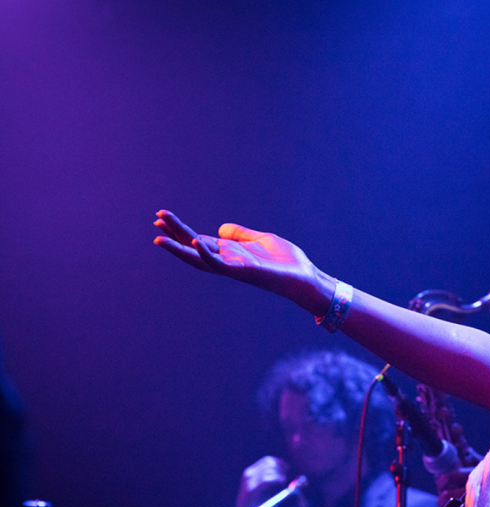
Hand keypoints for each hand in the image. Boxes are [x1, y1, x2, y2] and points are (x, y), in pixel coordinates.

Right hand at [153, 210, 330, 314]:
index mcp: (231, 252)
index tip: (162, 218)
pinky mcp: (242, 272)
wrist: (305, 276)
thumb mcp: (261, 240)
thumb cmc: (286, 261)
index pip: (199, 240)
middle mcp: (228, 260)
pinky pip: (219, 264)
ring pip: (199, 259)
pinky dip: (205, 254)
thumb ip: (241, 235)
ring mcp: (233, 267)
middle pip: (194, 247)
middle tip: (156, 219)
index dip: (181, 230)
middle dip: (174, 234)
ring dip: (178, 249)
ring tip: (159, 238)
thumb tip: (221, 228)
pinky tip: (194, 242)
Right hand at [233, 456, 289, 506]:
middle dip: (280, 467)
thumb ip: (271, 480)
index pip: (266, 460)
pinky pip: (268, 480)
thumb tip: (286, 474)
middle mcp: (249, 474)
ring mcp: (249, 482)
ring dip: (279, 474)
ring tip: (283, 481)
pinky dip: (277, 480)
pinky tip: (281, 483)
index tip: (286, 467)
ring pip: (269, 470)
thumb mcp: (262, 489)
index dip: (279, 462)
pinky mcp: (252, 490)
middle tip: (286, 474)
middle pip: (269, 462)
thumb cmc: (254, 504)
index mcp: (250, 472)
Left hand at [435, 456, 489, 506]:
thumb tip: (469, 452)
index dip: (444, 479)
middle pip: (449, 493)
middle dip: (442, 496)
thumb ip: (483, 460)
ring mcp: (480, 504)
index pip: (453, 474)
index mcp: (480, 473)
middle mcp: (477, 488)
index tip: (442, 481)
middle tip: (442, 497)